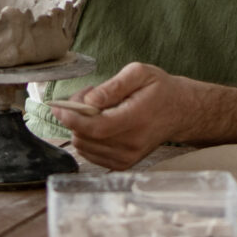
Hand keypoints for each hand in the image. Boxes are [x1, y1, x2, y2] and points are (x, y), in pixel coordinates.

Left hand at [51, 62, 198, 170]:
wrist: (179, 112)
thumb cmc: (158, 89)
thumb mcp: (139, 73)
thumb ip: (113, 86)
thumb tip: (89, 101)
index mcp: (137, 118)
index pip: (97, 127)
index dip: (73, 118)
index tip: (57, 106)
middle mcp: (133, 143)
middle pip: (87, 138)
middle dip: (75, 117)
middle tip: (87, 97)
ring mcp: (128, 157)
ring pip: (85, 147)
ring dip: (80, 127)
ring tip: (96, 109)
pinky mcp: (123, 164)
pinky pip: (91, 154)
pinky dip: (87, 138)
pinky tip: (99, 123)